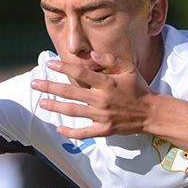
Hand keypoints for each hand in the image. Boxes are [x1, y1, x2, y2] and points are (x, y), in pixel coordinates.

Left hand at [32, 52, 153, 138]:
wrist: (151, 113)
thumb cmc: (139, 88)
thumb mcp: (129, 68)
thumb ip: (111, 60)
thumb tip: (92, 55)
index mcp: (107, 83)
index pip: (80, 72)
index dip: (64, 67)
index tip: (50, 63)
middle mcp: (102, 99)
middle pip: (70, 92)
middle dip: (50, 87)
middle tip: (35, 83)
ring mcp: (102, 115)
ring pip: (73, 111)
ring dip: (55, 107)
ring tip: (42, 103)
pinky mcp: (104, 129)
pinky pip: (84, 132)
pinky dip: (71, 132)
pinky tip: (59, 129)